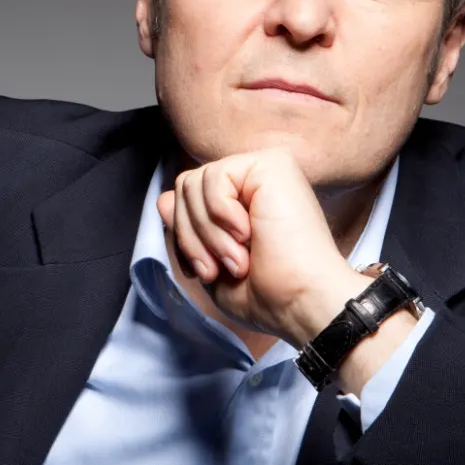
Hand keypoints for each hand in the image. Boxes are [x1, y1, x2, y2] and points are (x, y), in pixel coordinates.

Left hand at [157, 148, 364, 346]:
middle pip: (184, 190)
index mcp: (241, 203)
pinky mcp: (271, 164)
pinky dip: (220, 214)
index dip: (186, 238)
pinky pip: (213, 178)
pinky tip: (248, 233)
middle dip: (192, 237)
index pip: (185, 201)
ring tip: (237, 258)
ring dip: (207, 232)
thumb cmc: (268, 294)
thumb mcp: (210, 264)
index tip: (208, 272)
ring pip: (192, 184)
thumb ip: (187, 230)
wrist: (301, 301)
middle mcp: (252, 182)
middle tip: (221, 268)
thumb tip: (163, 198)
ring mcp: (262, 170)